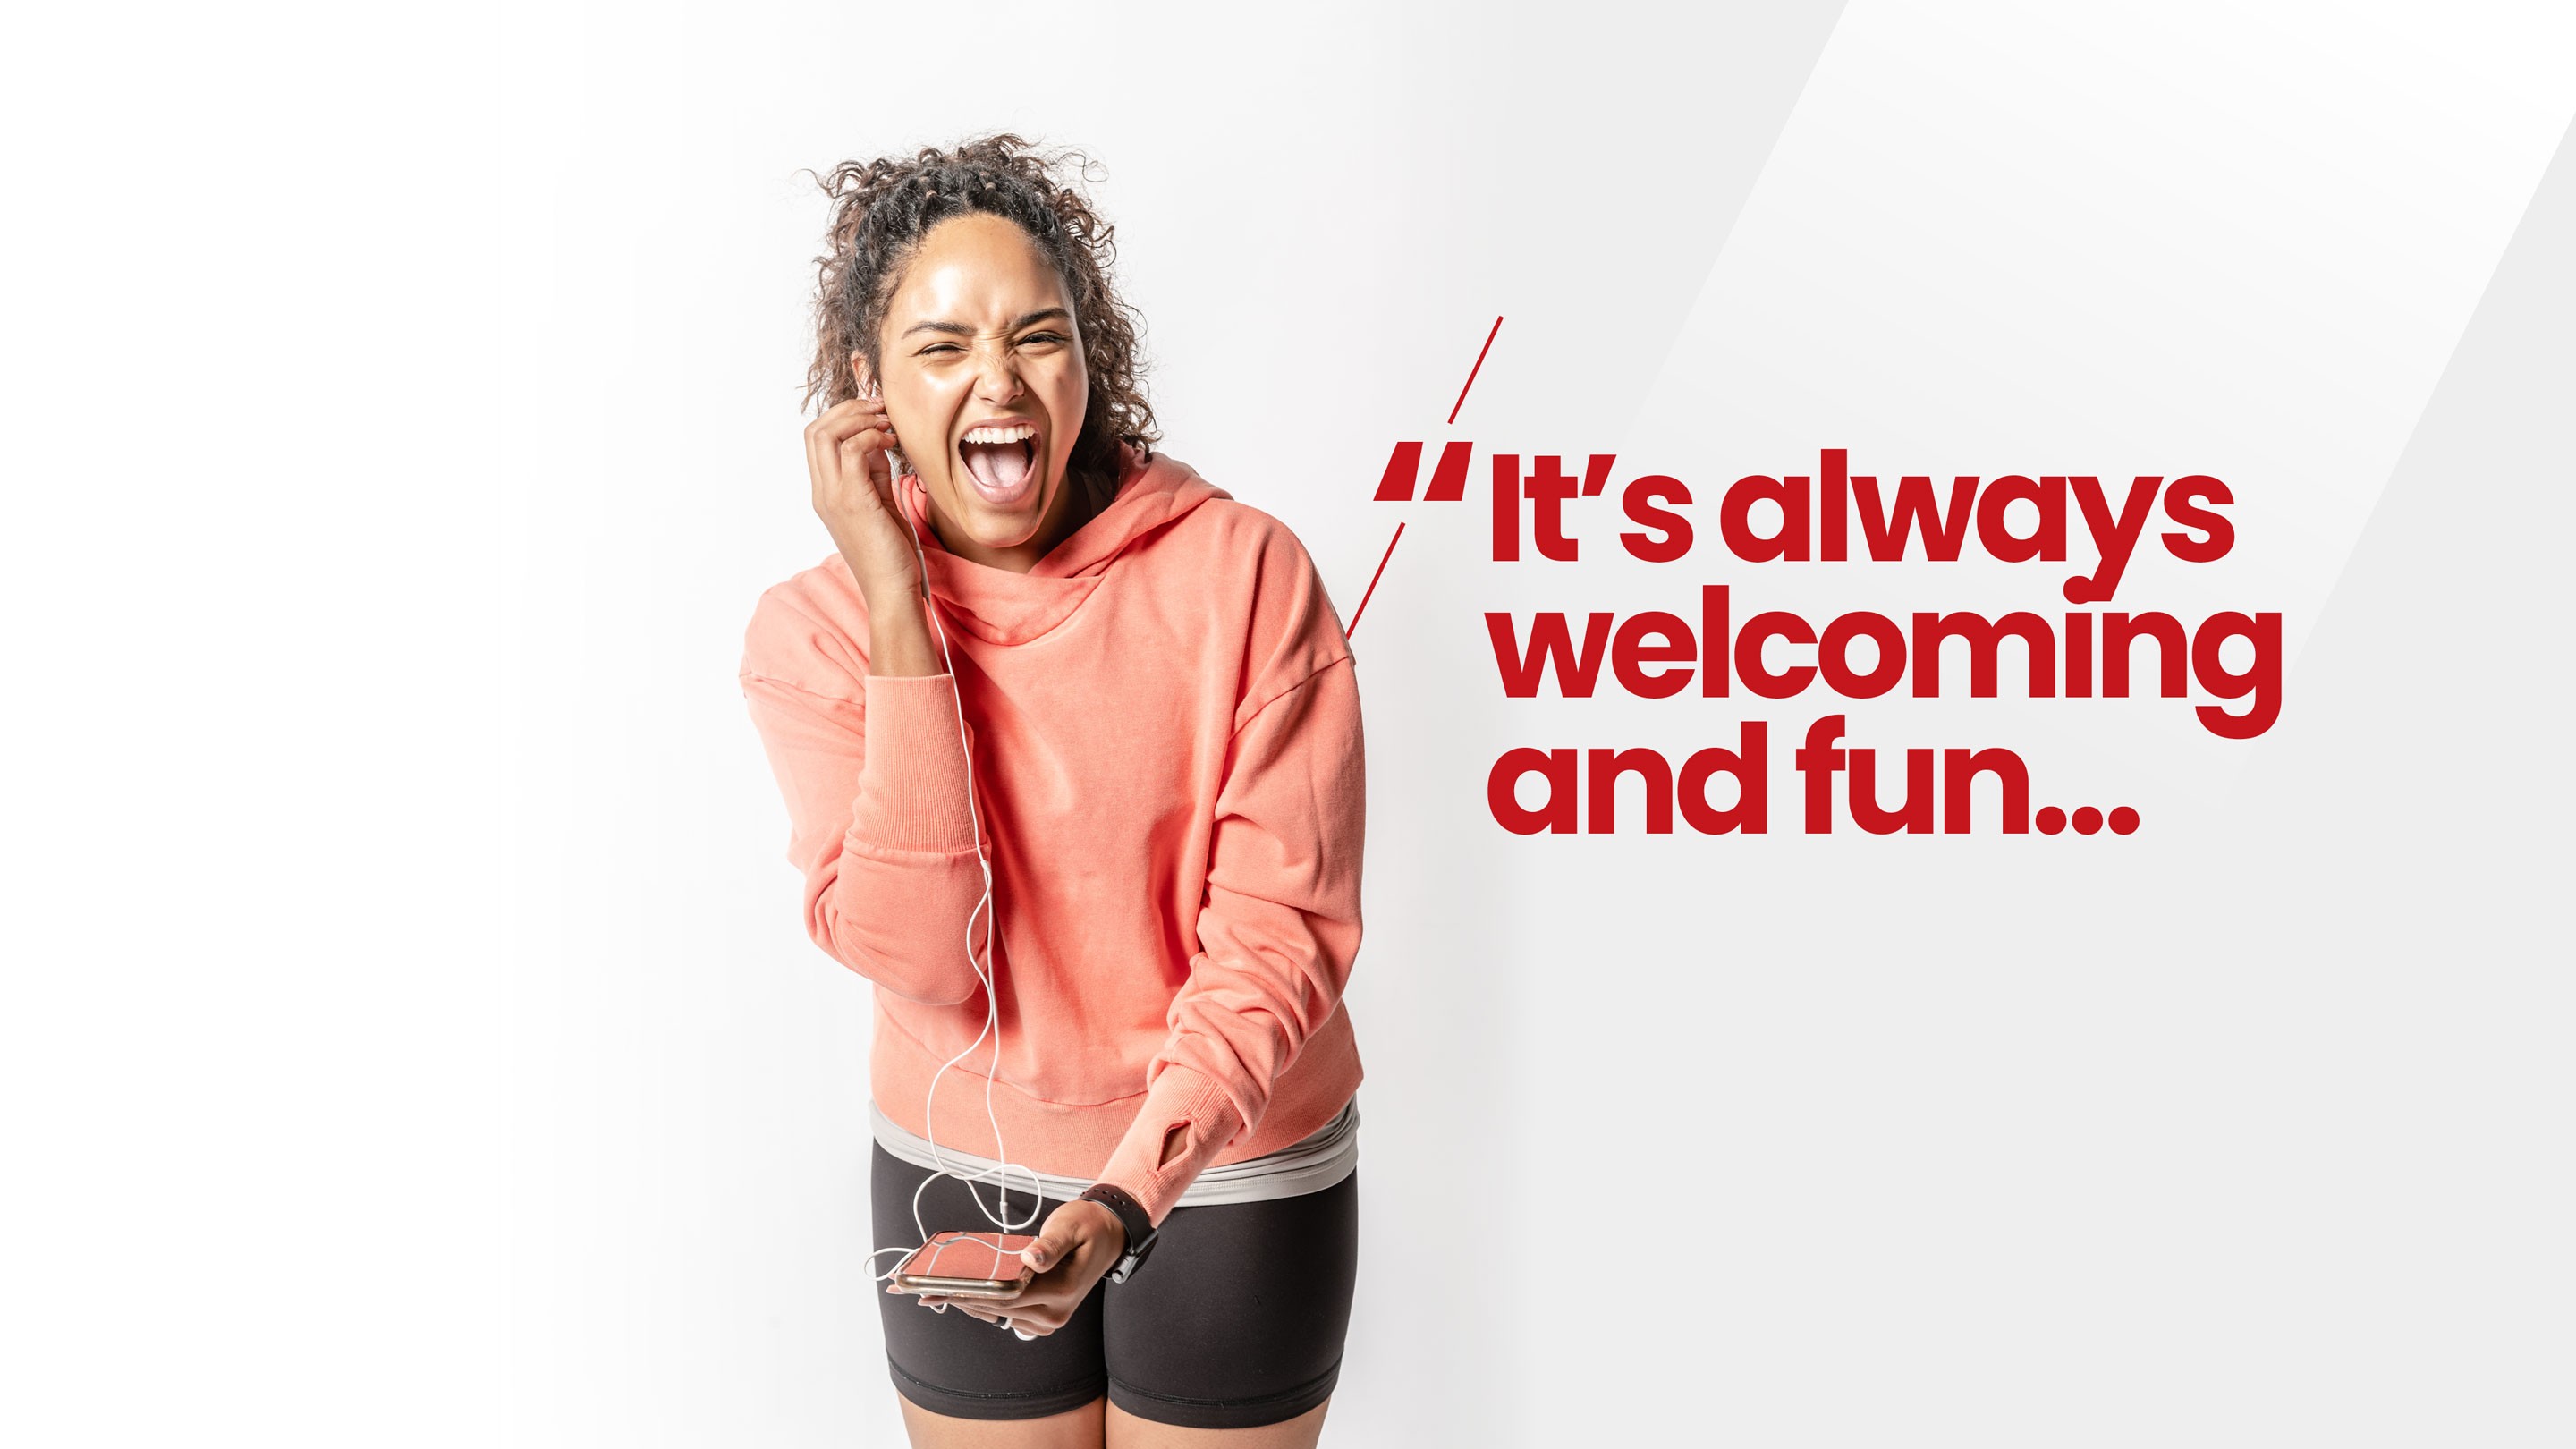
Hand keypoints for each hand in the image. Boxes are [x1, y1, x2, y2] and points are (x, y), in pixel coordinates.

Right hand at [804, 392, 922, 610]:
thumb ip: (874, 471)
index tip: (875, 414)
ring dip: (859, 419)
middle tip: (880, 409)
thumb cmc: (890, 551)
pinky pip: (851, 451)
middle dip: (849, 409)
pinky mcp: (853, 501)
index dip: (843, 416)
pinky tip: (890, 443)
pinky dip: (871, 437)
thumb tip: (878, 440)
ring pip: (826, 434)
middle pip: (815, 430)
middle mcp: (822, 492)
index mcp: (825, 492)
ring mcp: (833, 497)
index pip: (817, 439)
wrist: (891, 589)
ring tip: (886, 424)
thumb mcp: (880, 501)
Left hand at [886, 1200, 1128, 1337]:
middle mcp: (1055, 1313)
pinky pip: (1006, 1315)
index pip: (1007, 1296)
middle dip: (958, 1299)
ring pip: (998, 1315)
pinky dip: (981, 1306)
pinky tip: (958, 1296)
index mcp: (1063, 1290)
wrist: (1110, 1236)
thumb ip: (1050, 1245)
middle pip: (997, 1309)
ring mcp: (1049, 1320)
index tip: (940, 1287)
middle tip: (919, 1291)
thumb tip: (1029, 1258)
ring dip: (965, 1304)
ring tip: (930, 1294)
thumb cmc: (1088, 1225)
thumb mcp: (1070, 1225)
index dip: (971, 1292)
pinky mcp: (1042, 1318)